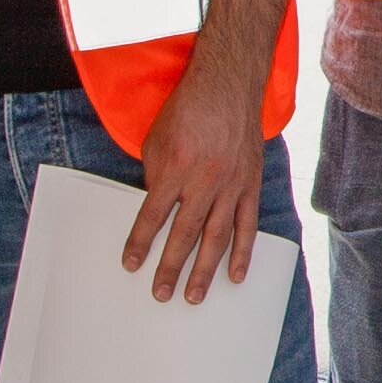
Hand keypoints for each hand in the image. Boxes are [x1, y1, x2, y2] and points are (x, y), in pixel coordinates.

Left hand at [120, 76, 264, 304]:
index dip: (140, 242)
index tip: (131, 265)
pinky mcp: (251, 186)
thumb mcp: (156, 140)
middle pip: (184, 234)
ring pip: (216, 238)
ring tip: (194, 297)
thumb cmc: (187, 110)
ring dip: (204, 271)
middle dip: (170, 268)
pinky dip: (242, 253)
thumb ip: (155, 177)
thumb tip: (156, 211)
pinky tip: (235, 276)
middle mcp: (204, 181)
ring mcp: (231, 186)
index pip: (152, 215)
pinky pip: (247, 226)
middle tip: (161, 294)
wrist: (228, 85)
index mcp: (175, 168)